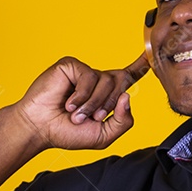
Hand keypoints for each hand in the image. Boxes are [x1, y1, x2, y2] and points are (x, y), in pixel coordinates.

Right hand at [13, 53, 148, 150]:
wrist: (40, 128)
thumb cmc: (66, 133)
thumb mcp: (103, 135)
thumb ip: (123, 121)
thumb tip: (127, 97)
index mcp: (105, 95)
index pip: (127, 77)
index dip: (140, 66)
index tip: (151, 55)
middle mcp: (97, 81)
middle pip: (121, 82)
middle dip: (109, 104)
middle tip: (92, 118)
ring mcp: (84, 72)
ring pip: (107, 81)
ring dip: (93, 103)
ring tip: (76, 113)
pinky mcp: (71, 66)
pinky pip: (89, 76)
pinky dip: (82, 95)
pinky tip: (68, 103)